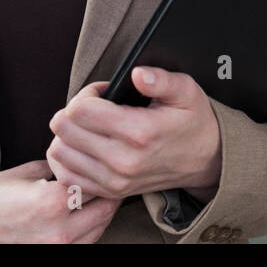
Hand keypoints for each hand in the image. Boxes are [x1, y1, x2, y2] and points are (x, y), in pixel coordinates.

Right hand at [0, 159, 119, 242]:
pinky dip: (91, 226)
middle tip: (108, 173)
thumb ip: (63, 166)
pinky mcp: (52, 256)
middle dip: (108, 189)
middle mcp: (59, 231)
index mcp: (52, 202)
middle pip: (106, 208)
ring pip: (100, 228)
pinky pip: (86, 242)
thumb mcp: (30, 170)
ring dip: (103, 209)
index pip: (97, 181)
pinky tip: (84, 211)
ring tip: (97, 191)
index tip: (105, 157)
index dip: (102, 167)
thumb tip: (87, 158)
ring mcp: (56, 249)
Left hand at [46, 67, 221, 200]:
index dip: (87, 93)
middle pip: (64, 129)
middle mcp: (122, 160)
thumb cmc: (192, 121)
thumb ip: (161, 80)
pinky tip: (84, 145)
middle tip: (95, 107)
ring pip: (60, 152)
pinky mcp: (109, 192)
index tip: (103, 92)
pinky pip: (67, 176)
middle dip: (74, 110)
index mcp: (138, 132)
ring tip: (90, 126)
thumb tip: (137, 74)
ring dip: (69, 134)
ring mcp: (113, 180)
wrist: (205, 160)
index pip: (80, 110)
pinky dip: (69, 158)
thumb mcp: (186, 92)